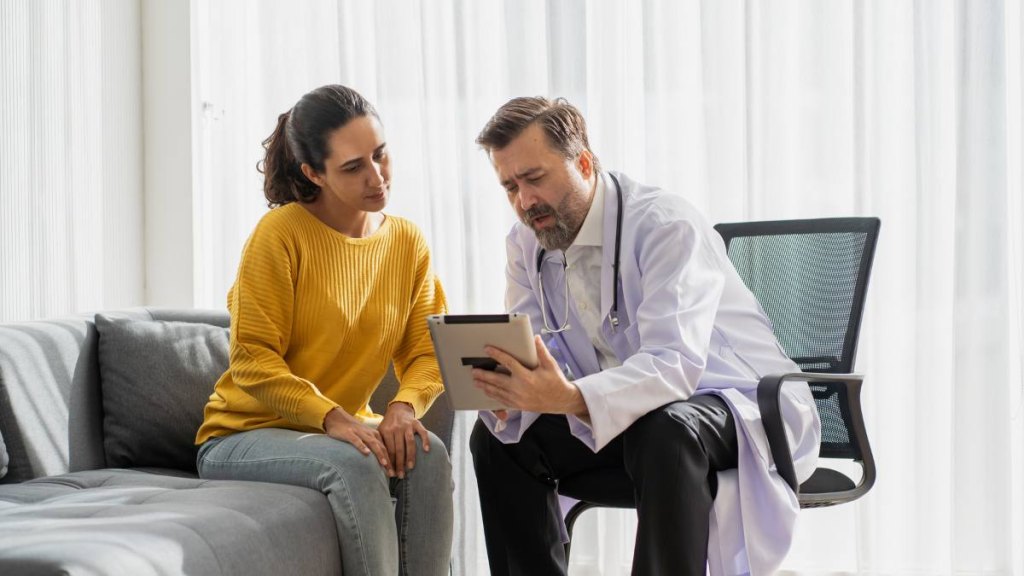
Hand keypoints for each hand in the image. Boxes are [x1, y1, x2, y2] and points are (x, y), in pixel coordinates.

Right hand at [323, 407, 391, 474]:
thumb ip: (372, 446)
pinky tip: (366, 453)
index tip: (395, 472)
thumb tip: (381, 461)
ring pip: (372, 443)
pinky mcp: (349, 433)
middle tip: (392, 473)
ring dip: (379, 454)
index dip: (392, 460)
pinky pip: (357, 440)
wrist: (337, 418)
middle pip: (382, 447)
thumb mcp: (365, 437)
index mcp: (375, 435)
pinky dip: (362, 446)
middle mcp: (370, 433)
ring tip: (384, 464)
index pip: (386, 449)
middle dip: (388, 461)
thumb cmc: (352, 430)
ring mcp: (360, 433)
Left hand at [378, 402, 430, 478]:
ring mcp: (408, 425)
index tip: (391, 474)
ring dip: (410, 456)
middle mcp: (397, 428)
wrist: (398, 409)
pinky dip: (425, 441)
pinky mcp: (417, 423)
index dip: (390, 463)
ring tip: (410, 467)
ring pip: (410, 443)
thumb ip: (380, 444)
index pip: (388, 450)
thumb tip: (380, 463)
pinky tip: (426, 450)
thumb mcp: (380, 431)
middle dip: (399, 464)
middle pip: (399, 449)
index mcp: (386, 430)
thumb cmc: (388, 425)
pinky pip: (423, 432)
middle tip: (400, 475)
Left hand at [473, 335, 587, 415]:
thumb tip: (535, 338)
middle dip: (484, 375)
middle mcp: (520, 388)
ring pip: (496, 391)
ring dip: (484, 385)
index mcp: (527, 377)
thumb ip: (541, 351)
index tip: (487, 349)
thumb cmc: (556, 382)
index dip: (497, 354)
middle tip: (474, 370)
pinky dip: (492, 395)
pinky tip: (486, 391)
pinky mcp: (518, 406)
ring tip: (475, 380)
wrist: (561, 401)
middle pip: (497, 380)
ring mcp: (517, 399)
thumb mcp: (551, 365)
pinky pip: (501, 400)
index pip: (508, 363)